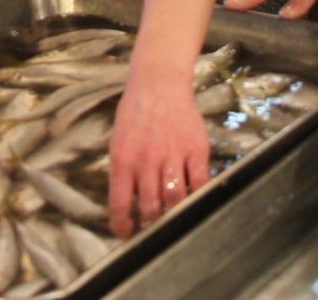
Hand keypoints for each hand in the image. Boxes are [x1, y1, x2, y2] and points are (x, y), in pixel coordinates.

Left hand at [106, 65, 209, 236]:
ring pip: (175, 199)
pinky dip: (197, 195)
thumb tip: (125, 206)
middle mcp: (147, 160)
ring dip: (174, 211)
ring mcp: (174, 155)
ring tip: (172, 211)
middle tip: (154, 223)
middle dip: (152, 223)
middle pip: (151, 207)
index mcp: (123, 160)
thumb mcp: (117, 143)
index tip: (128, 233)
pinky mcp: (197, 149)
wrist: (159, 84)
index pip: (120, 204)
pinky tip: (192, 195)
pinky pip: (200, 183)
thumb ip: (121, 173)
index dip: (123, 226)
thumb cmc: (134, 115)